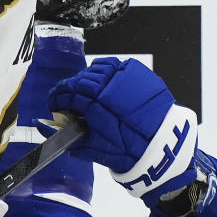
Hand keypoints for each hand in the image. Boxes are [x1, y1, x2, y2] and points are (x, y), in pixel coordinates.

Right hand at [48, 57, 199, 200]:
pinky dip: (102, 70)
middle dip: (68, 88)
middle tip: (63, 96)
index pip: (68, 94)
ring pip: (95, 69)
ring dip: (84, 78)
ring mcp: (124, 77)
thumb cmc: (129, 151)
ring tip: (82, 89)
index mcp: (95, 105)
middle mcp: (108, 86)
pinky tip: (100, 79)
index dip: (57, 98)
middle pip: (80, 80)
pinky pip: (113, 65)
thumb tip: (55, 134)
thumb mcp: (95, 149)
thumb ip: (73, 140)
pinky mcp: (137, 74)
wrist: (163, 147)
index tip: (53, 103)